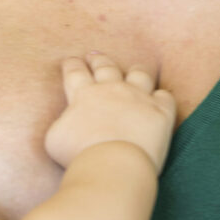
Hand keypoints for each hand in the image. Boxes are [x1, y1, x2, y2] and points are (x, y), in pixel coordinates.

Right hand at [44, 52, 174, 173]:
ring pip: (139, 74)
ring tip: (134, 70)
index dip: (72, 65)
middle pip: (105, 67)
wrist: (112, 163)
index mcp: (83, 94)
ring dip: (135, 71)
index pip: (75, 72)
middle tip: (94, 56)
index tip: (70, 61)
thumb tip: (68, 122)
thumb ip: (62, 123)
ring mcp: (138, 97)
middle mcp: (111, 89)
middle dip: (98, 60)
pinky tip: (160, 100)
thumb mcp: (55, 138)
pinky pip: (164, 96)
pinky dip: (162, 97)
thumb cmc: (78, 154)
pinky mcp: (160, 111)